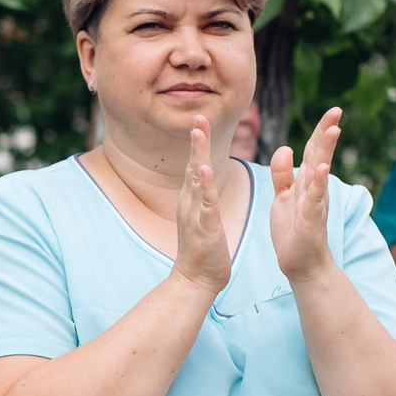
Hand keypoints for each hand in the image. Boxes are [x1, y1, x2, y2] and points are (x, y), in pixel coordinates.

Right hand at [170, 115, 232, 296]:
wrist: (196, 280)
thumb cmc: (203, 250)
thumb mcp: (202, 216)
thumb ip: (202, 197)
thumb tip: (202, 181)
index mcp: (193, 198)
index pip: (196, 164)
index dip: (198, 143)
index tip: (200, 120)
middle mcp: (190, 201)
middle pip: (194, 164)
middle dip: (196, 140)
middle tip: (197, 115)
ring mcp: (195, 213)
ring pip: (197, 179)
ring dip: (198, 154)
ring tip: (198, 133)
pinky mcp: (204, 227)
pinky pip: (205, 203)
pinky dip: (205, 186)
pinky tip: (204, 171)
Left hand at [270, 107, 342, 283]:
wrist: (300, 263)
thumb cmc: (293, 231)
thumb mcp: (283, 197)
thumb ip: (282, 174)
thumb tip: (286, 147)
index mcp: (305, 181)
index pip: (312, 150)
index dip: (320, 130)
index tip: (333, 110)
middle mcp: (313, 188)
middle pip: (319, 155)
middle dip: (327, 132)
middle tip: (337, 110)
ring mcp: (314, 203)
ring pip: (319, 172)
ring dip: (326, 151)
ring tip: (334, 130)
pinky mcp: (310, 219)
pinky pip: (314, 199)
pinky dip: (317, 184)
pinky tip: (321, 169)